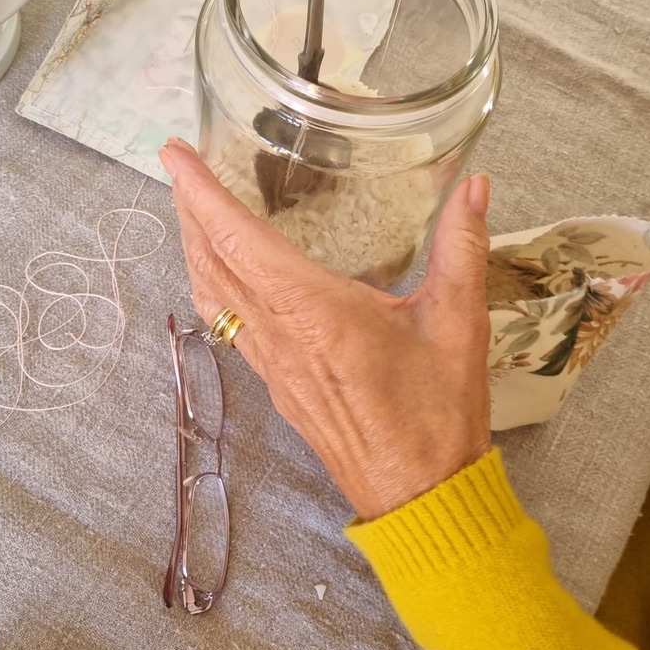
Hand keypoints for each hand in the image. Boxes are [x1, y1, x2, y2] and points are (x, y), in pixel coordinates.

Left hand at [159, 138, 491, 521]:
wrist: (418, 494)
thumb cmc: (436, 414)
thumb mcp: (458, 323)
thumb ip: (463, 247)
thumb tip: (475, 186)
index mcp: (315, 313)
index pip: (240, 240)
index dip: (201, 194)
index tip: (174, 155)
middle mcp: (279, 335)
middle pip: (212, 263)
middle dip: (188, 210)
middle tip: (177, 168)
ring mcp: (271, 364)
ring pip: (212, 295)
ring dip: (195, 248)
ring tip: (190, 211)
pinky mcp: (277, 384)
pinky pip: (227, 324)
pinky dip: (212, 286)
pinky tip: (222, 276)